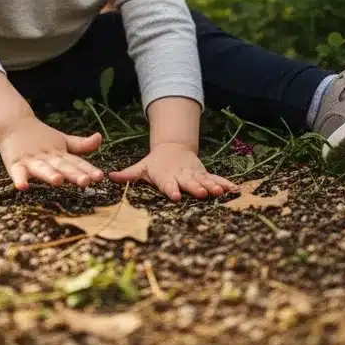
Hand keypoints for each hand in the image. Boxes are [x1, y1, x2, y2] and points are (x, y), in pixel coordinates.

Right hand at [0, 116, 104, 189]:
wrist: (13, 124)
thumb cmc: (40, 137)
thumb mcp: (62, 141)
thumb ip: (81, 144)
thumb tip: (100, 137)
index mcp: (60, 153)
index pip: (76, 162)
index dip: (88, 169)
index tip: (100, 176)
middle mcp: (47, 156)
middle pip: (62, 166)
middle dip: (73, 174)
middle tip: (85, 181)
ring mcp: (31, 160)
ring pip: (42, 168)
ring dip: (49, 174)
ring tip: (57, 181)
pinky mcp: (15, 164)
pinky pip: (17, 173)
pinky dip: (19, 179)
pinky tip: (22, 188)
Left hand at [109, 143, 237, 201]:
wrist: (173, 148)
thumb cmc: (155, 163)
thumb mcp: (141, 167)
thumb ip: (128, 174)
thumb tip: (110, 176)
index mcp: (165, 175)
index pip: (168, 184)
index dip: (171, 189)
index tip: (176, 196)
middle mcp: (181, 175)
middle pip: (188, 182)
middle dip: (195, 188)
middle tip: (201, 194)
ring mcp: (194, 174)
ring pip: (204, 181)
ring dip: (212, 186)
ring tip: (220, 192)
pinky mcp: (204, 174)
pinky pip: (215, 179)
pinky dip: (225, 183)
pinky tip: (234, 189)